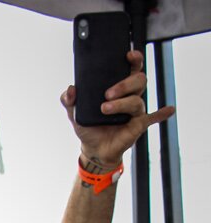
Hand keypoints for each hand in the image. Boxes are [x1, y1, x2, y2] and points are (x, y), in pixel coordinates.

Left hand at [61, 50, 174, 167]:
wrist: (93, 150)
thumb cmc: (89, 127)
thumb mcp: (75, 113)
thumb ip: (69, 100)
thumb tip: (70, 90)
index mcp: (119, 87)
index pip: (131, 67)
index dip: (134, 58)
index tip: (127, 55)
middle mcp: (130, 95)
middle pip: (138, 80)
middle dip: (124, 84)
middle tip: (107, 94)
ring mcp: (136, 110)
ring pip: (137, 100)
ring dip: (122, 103)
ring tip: (105, 109)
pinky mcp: (138, 125)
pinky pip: (153, 118)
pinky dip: (161, 114)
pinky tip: (169, 110)